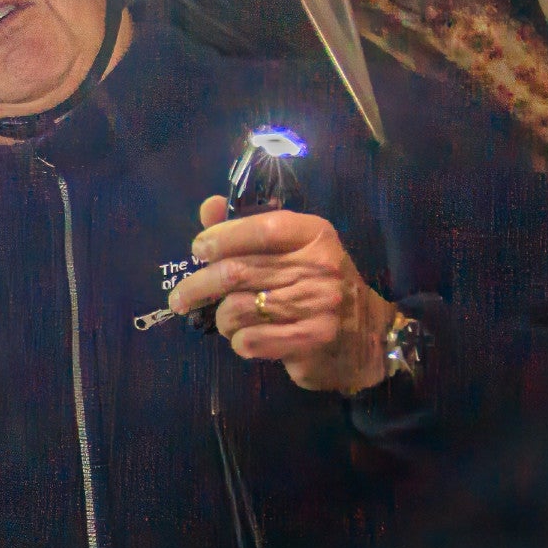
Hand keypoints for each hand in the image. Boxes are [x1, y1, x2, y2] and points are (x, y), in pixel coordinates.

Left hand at [168, 198, 396, 393]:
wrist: (367, 334)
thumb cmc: (317, 284)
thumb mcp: (292, 249)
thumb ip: (248, 227)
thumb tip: (208, 206)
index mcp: (314, 235)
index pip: (260, 228)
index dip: (221, 237)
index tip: (198, 250)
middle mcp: (319, 266)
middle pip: (236, 272)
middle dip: (198, 286)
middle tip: (181, 298)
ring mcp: (318, 304)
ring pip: (237, 309)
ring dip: (222, 319)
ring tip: (229, 320)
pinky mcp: (311, 340)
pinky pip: (250, 340)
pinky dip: (238, 342)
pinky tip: (249, 339)